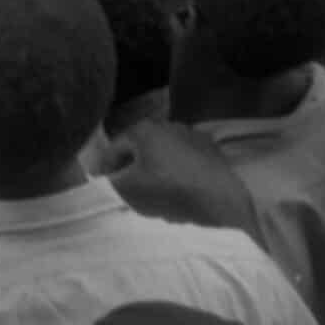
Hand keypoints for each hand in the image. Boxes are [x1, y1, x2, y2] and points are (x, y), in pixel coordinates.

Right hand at [101, 119, 259, 233]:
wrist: (224, 200)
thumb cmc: (170, 190)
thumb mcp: (128, 190)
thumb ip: (108, 184)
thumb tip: (101, 181)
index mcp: (142, 129)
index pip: (113, 151)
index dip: (105, 172)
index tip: (104, 190)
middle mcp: (166, 125)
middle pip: (139, 153)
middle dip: (133, 174)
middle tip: (132, 197)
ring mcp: (192, 137)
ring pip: (163, 158)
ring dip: (156, 175)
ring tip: (159, 200)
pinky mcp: (212, 152)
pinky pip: (185, 164)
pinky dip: (178, 177)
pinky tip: (182, 196)